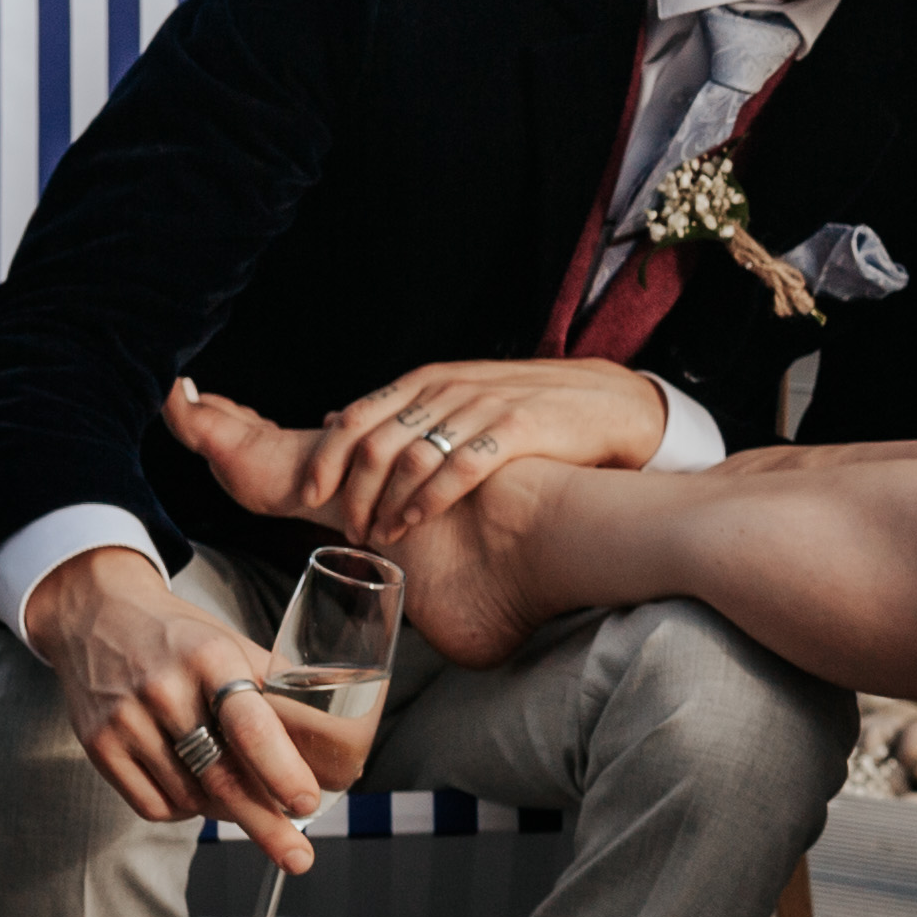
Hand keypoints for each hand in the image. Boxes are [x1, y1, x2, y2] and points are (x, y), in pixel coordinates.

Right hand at [28, 545, 328, 870]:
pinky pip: (154, 805)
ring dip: (225, 811)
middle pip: (222, 776)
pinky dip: (184, 810)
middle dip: (266, 825)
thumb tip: (334, 748)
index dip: (280, 769)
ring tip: (240, 796)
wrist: (96, 615)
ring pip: (191, 798)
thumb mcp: (230, 643)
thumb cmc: (180, 638)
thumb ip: (273, 691)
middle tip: (298, 857)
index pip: (249, 725)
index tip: (306, 803)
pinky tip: (195, 789)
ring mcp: (127, 720)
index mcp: (211, 658)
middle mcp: (165, 690)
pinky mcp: (99, 745)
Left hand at [283, 355, 673, 546]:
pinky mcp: (517, 429)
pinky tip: (415, 523)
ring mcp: (481, 407)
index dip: (325, 459)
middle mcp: (447, 389)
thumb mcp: (460, 397)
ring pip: (409, 459)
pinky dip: (428, 500)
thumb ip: (404, 411)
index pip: (356, 417)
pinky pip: (457, 468)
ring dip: (385, 505)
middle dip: (351, 494)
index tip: (309, 496)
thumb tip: (336, 421)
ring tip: (378, 536)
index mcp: (427, 380)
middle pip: (374, 443)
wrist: (607, 402)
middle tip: (348, 530)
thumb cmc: (528, 407)